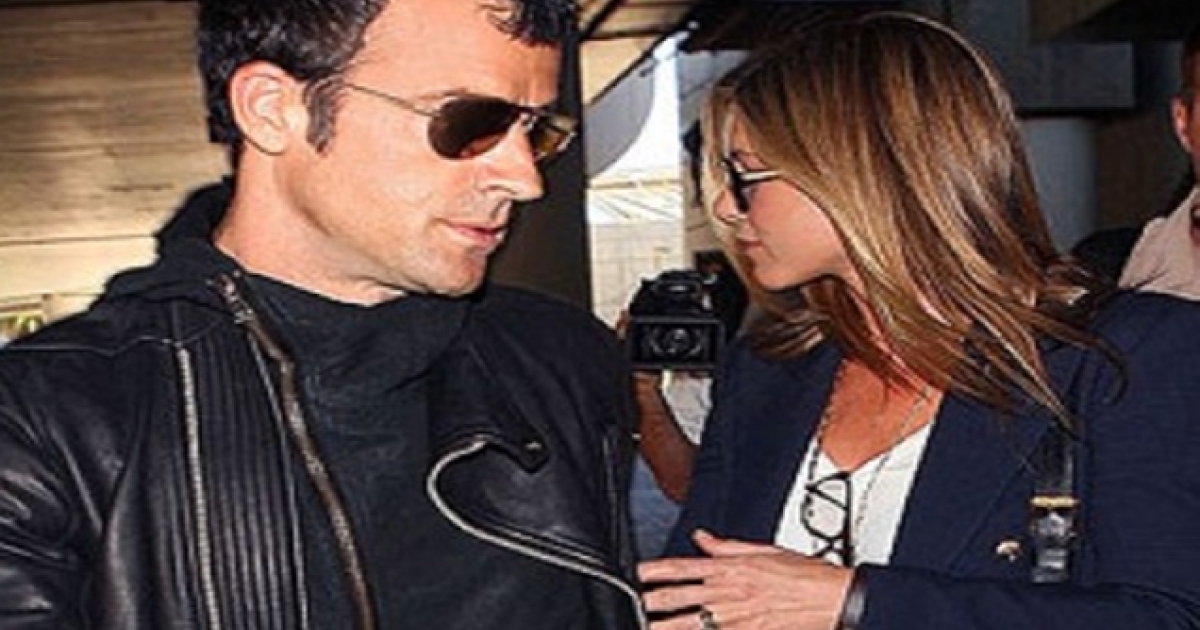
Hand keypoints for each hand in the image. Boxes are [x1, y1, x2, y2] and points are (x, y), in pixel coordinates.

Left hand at [638, 530, 852, 629]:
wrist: (834, 598)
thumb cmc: (805, 576)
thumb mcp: (764, 550)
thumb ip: (726, 546)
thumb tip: (702, 538)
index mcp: (731, 568)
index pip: (683, 567)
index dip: (656, 571)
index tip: (638, 574)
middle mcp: (728, 593)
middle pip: (678, 598)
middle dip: (651, 603)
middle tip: (633, 605)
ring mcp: (735, 618)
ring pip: (689, 624)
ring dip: (665, 627)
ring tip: (645, 627)